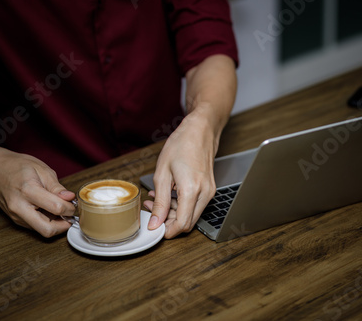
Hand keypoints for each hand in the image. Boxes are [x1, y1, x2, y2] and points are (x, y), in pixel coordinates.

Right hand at [0, 146, 75, 236]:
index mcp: (28, 190)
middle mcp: (20, 207)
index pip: (56, 208)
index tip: (73, 203)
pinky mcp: (15, 220)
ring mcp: (16, 216)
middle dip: (64, 225)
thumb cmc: (15, 166)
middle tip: (70, 215)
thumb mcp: (41, 169)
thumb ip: (56, 186)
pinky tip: (48, 210)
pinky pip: (35, 226)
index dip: (70, 208)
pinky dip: (46, 221)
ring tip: (59, 209)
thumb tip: (70, 198)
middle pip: (47, 230)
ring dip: (55, 224)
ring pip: (42, 230)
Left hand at [144, 113, 216, 237]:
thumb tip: (155, 222)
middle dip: (168, 222)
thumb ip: (160, 202)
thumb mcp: (162, 173)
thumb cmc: (181, 145)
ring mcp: (209, 192)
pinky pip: (195, 205)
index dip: (167, 231)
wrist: (200, 130)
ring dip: (173, 213)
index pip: (182, 224)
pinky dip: (181, 205)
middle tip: (151, 210)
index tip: (154, 227)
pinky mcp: (210, 189)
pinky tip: (169, 194)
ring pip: (191, 216)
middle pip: (188, 223)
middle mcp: (205, 193)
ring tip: (156, 199)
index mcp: (192, 190)